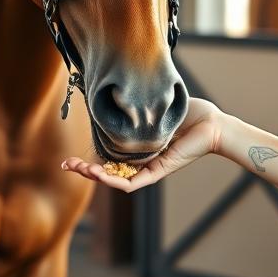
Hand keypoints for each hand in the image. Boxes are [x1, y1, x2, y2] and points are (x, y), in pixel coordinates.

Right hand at [61, 97, 224, 191]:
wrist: (211, 123)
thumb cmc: (187, 112)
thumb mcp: (152, 106)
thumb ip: (134, 106)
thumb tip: (112, 93)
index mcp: (138, 147)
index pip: (108, 158)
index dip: (89, 160)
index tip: (71, 157)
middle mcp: (141, 161)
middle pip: (108, 172)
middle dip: (84, 170)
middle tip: (66, 165)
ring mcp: (149, 168)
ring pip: (116, 180)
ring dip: (96, 176)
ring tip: (78, 169)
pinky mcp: (158, 172)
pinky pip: (133, 183)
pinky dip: (114, 181)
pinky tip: (99, 175)